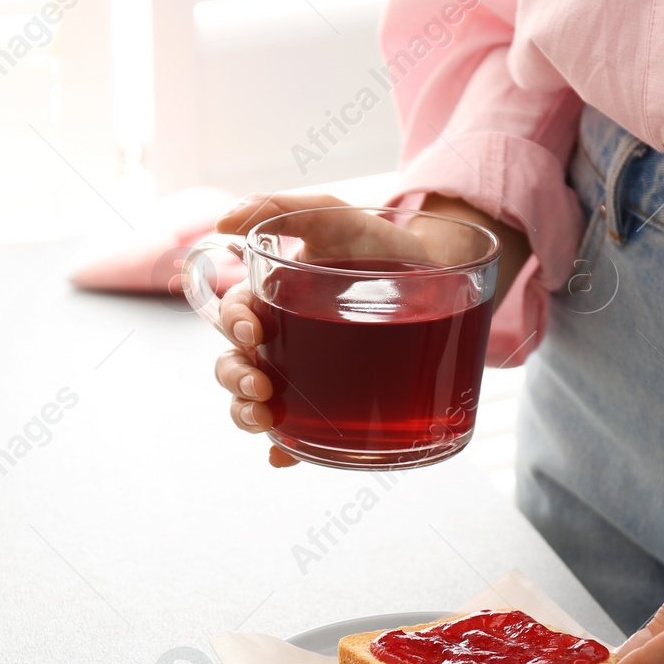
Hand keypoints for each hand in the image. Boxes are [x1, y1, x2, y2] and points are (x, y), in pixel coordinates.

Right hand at [209, 191, 530, 466]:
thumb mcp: (332, 215)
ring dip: (246, 415)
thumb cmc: (379, 242)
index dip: (233, 326)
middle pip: (237, 365)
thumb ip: (280, 208)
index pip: (235, 316)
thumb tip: (224, 223)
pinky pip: (302, 433)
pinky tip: (283, 456)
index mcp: (273, 300)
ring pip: (257, 402)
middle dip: (235, 379)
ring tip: (263, 418)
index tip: (253, 330)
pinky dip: (285, 449)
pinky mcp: (335, 403)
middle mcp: (283, 341)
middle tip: (259, 386)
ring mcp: (307, 375)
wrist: (438, 274)